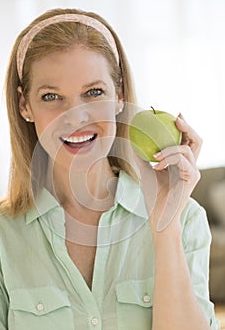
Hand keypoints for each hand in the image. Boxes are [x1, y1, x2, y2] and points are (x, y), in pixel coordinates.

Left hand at [133, 114, 201, 231]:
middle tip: (175, 118)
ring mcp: (193, 171)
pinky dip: (169, 159)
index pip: (186, 140)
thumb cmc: (153, 195)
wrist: (157, 214)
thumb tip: (132, 140)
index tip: (172, 115)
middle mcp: (190, 165)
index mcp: (181, 162)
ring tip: (154, 155)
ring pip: (187, 148)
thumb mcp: (145, 171)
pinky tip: (157, 165)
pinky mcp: (192, 178)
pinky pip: (182, 160)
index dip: (183, 126)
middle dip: (187, 126)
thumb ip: (141, 156)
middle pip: (197, 139)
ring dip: (169, 148)